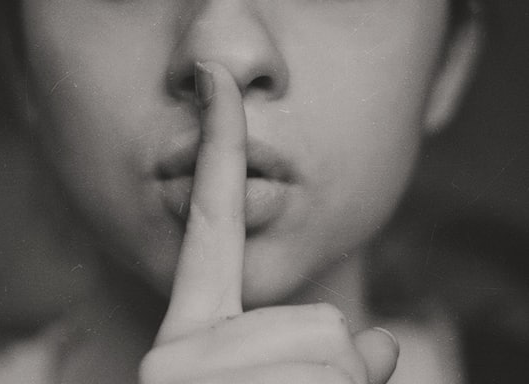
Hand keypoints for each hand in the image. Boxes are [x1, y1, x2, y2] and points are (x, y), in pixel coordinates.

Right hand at [139, 62, 398, 383]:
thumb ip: (326, 352)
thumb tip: (386, 343)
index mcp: (189, 334)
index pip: (211, 222)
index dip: (218, 148)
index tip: (215, 80)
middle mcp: (178, 348)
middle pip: (319, 318)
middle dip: (332, 365)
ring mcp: (193, 369)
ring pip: (337, 348)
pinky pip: (341, 375)